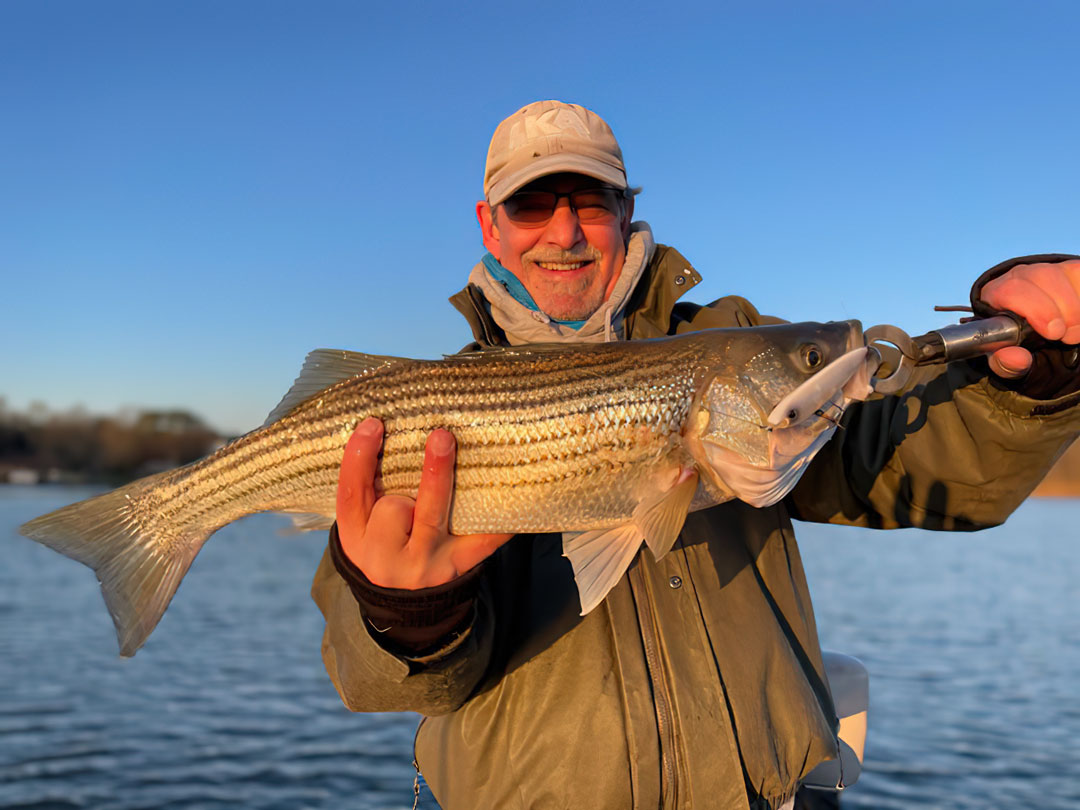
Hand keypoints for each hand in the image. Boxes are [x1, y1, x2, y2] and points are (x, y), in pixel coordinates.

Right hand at [336, 417, 513, 588]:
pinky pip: (481, 539)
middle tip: (417, 457)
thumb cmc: (385, 545)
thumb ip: (368, 488)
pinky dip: (497, 521)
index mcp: (355, 538)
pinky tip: (510, 495)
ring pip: (430, 516)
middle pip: (392, 509)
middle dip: (401, 493)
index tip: (374, 423)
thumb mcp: (362, 526)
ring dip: (437, 477)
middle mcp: (385, 556)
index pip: (350, 494)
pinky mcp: (457, 566)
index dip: (358, 457)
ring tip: (442, 440)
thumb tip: (384, 429)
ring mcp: (423, 564)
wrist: (405, 604)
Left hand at [979, 259, 1079, 377]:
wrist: (1041, 337)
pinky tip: (1077, 320)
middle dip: (1061, 310)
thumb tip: (1012, 358)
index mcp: (996, 293)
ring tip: (1071, 333)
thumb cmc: (1018, 347)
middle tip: (1064, 337)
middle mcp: (1021, 275)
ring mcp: (1049, 270)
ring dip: (1076, 308)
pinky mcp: (1072, 270)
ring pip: (1066, 273)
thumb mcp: (1008, 360)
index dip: (1036, 309)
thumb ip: (1006, 363)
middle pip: (1042, 276)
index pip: (1011, 289)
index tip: (1053, 333)